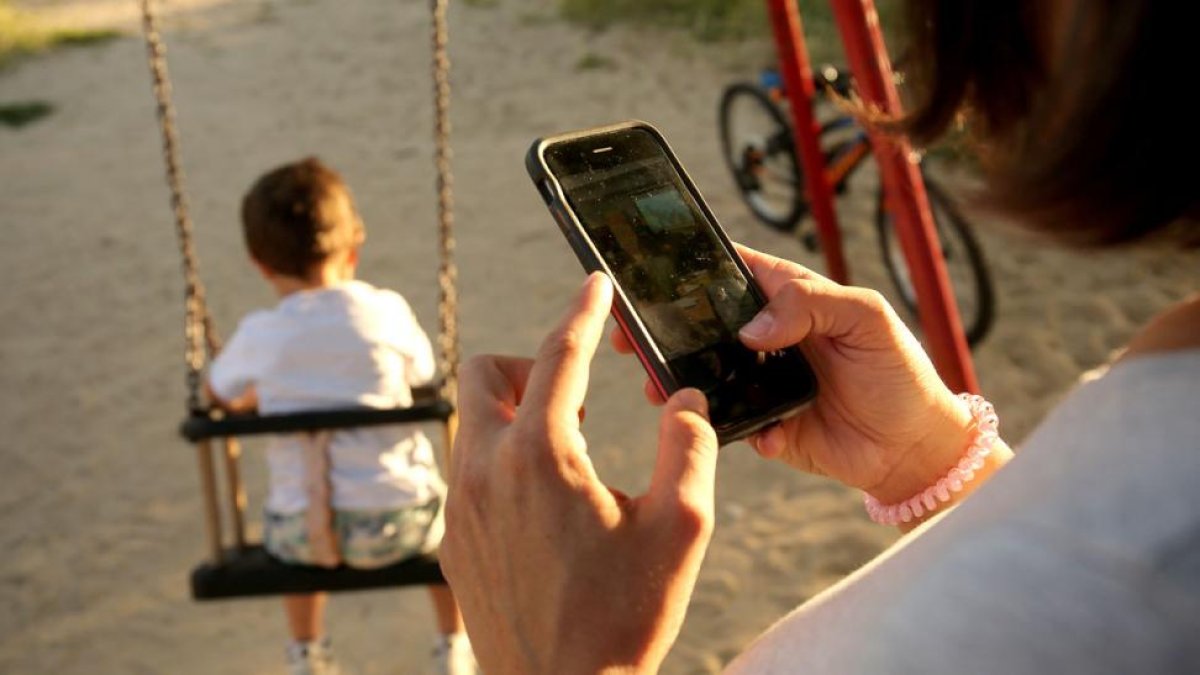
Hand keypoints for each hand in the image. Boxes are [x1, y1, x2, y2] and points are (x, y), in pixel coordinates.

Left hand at [442, 273, 718, 673]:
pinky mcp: (453, 540)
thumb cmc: (623, 618)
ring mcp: (461, 506)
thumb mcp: (682, 530)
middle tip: (578, 393)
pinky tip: (546, 503)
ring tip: (571, 450)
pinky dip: (503, 459)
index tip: (595, 284)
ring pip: (473, 422)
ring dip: (516, 412)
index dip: (583, 312)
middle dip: (531, 363)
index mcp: (542, 456)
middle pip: (486, 372)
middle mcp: (486, 470)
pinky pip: (469, 471)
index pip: (559, 355)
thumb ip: (691, 448)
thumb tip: (684, 400)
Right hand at [613, 245, 1006, 512]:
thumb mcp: (867, 318)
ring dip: (676, 378)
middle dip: (664, 328)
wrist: (915, 449)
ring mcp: (760, 381)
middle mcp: (768, 337)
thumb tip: (753, 328)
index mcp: (789, 298)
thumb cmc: (899, 372)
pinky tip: (726, 424)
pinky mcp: (761, 424)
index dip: (690, 268)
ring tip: (656, 383)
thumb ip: (811, 304)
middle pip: (702, 324)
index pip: (730, 271)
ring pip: (703, 373)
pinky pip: (726, 421)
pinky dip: (719, 423)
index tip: (651, 276)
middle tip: (629, 336)